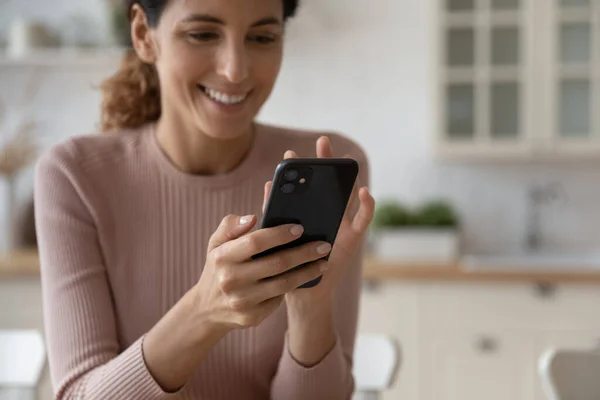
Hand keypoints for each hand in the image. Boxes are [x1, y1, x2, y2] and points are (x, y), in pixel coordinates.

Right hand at [192, 214, 334, 330]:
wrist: (206, 309)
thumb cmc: (218, 267)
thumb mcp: (216, 243)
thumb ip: (231, 225)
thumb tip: (252, 218)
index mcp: (222, 257)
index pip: (255, 242)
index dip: (279, 234)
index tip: (300, 228)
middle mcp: (230, 280)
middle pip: (276, 263)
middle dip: (304, 253)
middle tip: (324, 245)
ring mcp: (241, 301)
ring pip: (284, 284)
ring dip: (308, 272)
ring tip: (324, 262)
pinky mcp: (252, 317)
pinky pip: (279, 299)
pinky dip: (295, 287)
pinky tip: (307, 277)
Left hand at [262, 136, 374, 310]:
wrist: (301, 292)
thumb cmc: (286, 265)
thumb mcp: (276, 238)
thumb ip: (274, 214)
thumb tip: (268, 186)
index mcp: (304, 213)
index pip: (302, 186)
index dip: (298, 169)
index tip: (290, 152)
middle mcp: (323, 215)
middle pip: (326, 185)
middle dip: (325, 163)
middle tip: (322, 142)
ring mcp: (339, 224)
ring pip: (345, 196)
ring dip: (346, 178)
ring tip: (345, 161)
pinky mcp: (353, 238)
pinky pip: (363, 219)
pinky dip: (367, 205)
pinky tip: (364, 191)